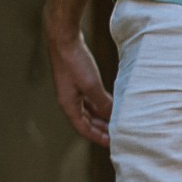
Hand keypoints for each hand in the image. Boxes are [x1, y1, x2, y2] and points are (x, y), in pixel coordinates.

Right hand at [48, 31, 112, 146]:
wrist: (63, 38)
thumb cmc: (74, 61)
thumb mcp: (92, 86)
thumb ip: (103, 103)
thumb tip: (114, 117)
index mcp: (68, 105)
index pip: (84, 129)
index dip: (98, 137)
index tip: (113, 143)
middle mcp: (68, 100)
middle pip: (86, 121)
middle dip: (101, 129)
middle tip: (118, 135)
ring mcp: (72, 90)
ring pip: (89, 110)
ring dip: (102, 117)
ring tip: (117, 122)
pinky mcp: (77, 81)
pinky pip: (90, 99)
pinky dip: (101, 105)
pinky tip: (112, 104)